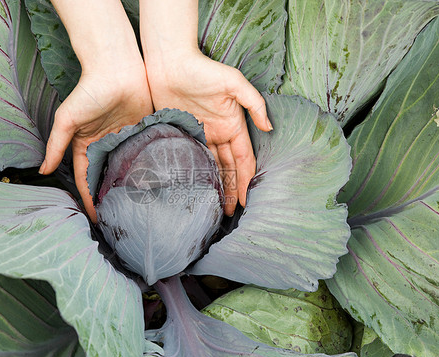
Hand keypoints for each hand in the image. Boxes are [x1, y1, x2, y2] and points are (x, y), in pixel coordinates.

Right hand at [39, 63, 152, 221]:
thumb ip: (56, 145)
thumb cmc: (88, 91)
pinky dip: (147, 169)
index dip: (89, 198)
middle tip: (118, 220)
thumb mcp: (67, 119)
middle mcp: (105, 145)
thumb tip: (42, 170)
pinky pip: (144, 154)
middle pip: (107, 177)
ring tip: (137, 209)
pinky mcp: (142, 131)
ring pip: (127, 169)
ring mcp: (124, 139)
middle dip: (110, 197)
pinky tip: (153, 185)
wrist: (117, 67)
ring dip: (130, 186)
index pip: (86, 178)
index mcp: (86, 145)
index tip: (94, 219)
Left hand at [145, 49, 271, 215]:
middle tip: (229, 212)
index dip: (246, 179)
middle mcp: (219, 133)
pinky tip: (196, 188)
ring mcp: (201, 134)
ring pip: (212, 166)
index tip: (246, 199)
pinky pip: (193, 158)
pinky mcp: (183, 133)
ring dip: (216, 186)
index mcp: (233, 125)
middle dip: (231, 189)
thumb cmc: (203, 69)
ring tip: (215, 207)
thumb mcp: (234, 82)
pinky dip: (197, 173)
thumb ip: (253, 103)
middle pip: (228, 168)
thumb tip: (269, 128)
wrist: (170, 62)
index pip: (243, 159)